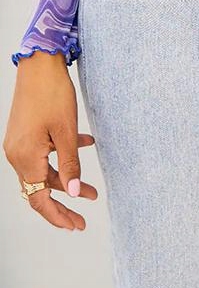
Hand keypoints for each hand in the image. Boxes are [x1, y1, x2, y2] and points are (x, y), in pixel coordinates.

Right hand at [4, 50, 97, 230]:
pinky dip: (62, 154)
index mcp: (25, 158)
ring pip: (43, 170)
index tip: (77, 225)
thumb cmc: (53, 93)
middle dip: (64, 203)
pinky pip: (43, 152)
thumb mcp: (66, 131)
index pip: (39, 199)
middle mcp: (17, 154)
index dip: (58, 215)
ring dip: (65, 178)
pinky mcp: (25, 132)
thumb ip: (70, 164)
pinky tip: (86, 144)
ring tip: (92, 188)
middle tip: (84, 216)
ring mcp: (19, 143)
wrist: (39, 62)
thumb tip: (74, 193)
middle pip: (39, 189)